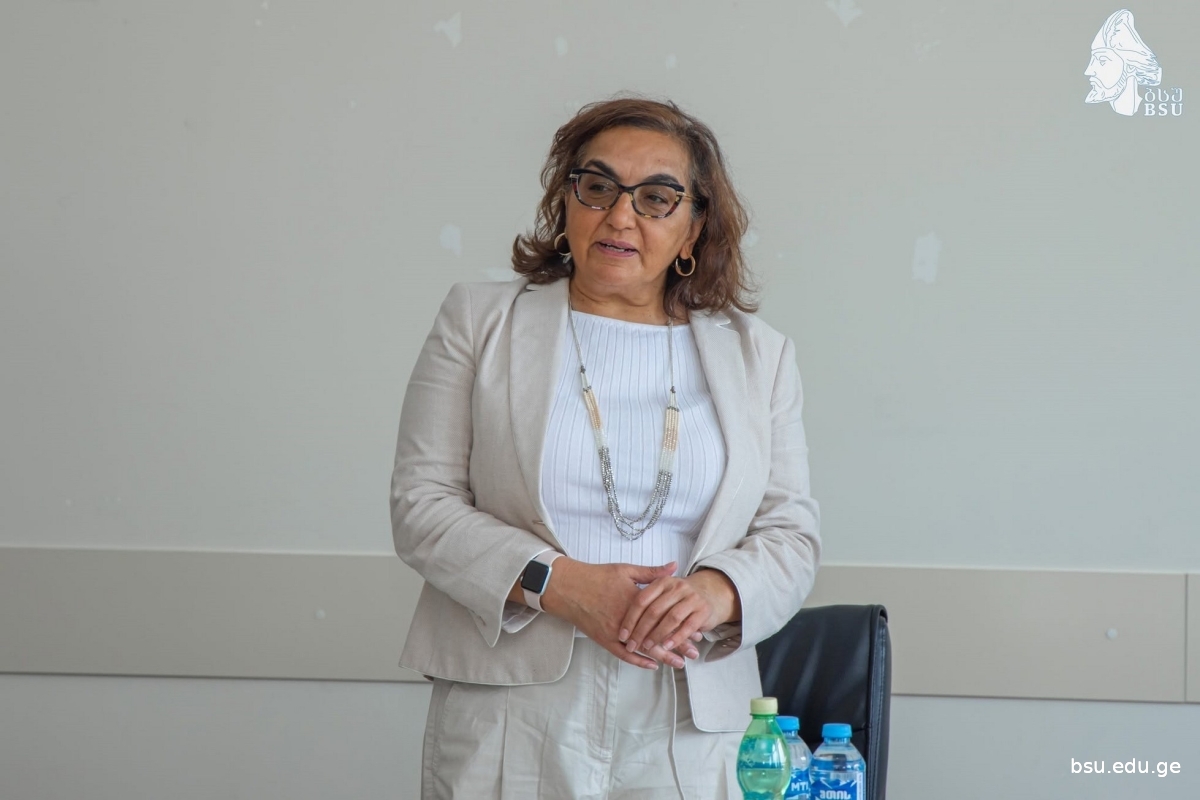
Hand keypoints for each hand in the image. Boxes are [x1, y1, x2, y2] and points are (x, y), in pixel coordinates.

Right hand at [541, 559, 699, 669]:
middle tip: (693, 652)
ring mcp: (615, 632)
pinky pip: (623, 655)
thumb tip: (675, 567)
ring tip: (679, 662)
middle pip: (657, 636)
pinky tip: (652, 665)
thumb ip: (652, 572)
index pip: (664, 617)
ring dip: (662, 656)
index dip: (681, 625)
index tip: (697, 630)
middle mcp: (627, 620)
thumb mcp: (626, 570)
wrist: (568, 587)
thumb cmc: (597, 576)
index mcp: (636, 601)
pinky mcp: (604, 639)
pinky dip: (638, 661)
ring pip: (643, 648)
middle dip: (677, 645)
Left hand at [618, 569, 739, 659]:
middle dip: (641, 631)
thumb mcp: (661, 589)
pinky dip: (676, 638)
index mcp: (663, 581)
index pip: (642, 600)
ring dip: (657, 635)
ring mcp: (692, 598)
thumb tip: (621, 608)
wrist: (711, 592)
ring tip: (647, 647)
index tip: (622, 634)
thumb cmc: (679, 595)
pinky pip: (687, 626)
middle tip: (632, 645)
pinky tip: (667, 647)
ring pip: (671, 619)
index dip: (631, 619)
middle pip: (654, 611)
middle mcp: (677, 587)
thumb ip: (644, 598)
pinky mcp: (703, 611)